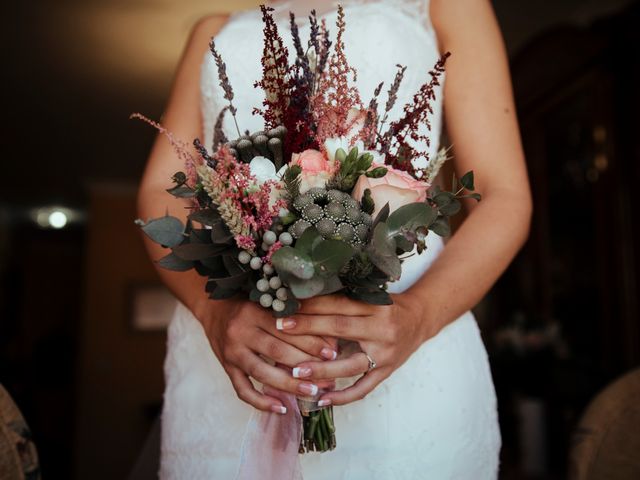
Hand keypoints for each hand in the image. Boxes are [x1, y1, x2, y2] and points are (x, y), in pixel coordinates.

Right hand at [197, 298, 337, 413]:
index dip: (311, 342)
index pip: (287, 330)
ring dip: (288, 385)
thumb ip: (291, 316)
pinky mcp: (226, 367)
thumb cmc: (249, 305)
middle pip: (277, 351)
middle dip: (305, 365)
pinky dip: (261, 402)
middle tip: (328, 376)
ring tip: (311, 392)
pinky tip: (281, 408)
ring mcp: (232, 352)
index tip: (332, 353)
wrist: (213, 309)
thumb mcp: (266, 303)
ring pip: (262, 373)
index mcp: (254, 312)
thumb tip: (325, 333)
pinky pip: (243, 389)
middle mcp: (241, 332)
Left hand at [281, 293, 432, 405]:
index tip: (287, 307)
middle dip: (308, 329)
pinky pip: (363, 388)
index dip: (312, 306)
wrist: (420, 319)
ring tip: (296, 371)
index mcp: (376, 306)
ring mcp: (385, 354)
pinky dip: (342, 396)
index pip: (338, 305)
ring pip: (350, 364)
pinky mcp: (387, 372)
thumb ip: (344, 302)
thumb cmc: (388, 306)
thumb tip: (303, 302)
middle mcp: (382, 329)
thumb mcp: (370, 298)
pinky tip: (321, 400)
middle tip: (281, 329)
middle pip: (340, 328)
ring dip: (321, 369)